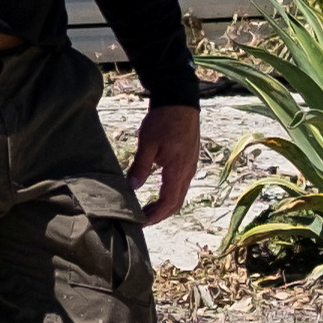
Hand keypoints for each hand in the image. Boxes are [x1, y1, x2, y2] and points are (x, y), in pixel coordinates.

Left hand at [128, 97, 203, 226]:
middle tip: (142, 220)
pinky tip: (157, 192)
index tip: (140, 222)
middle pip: (176, 204)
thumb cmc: (163, 119)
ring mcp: (190, 167)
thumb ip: (140, 167)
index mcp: (178, 170)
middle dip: (159, 215)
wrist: (180, 100)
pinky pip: (181, 185)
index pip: (168, 203)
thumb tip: (132, 187)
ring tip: (146, 209)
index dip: (154, 216)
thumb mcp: (148, 143)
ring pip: (179, 195)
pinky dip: (169, 195)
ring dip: (164, 206)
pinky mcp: (189, 161)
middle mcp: (187, 172)